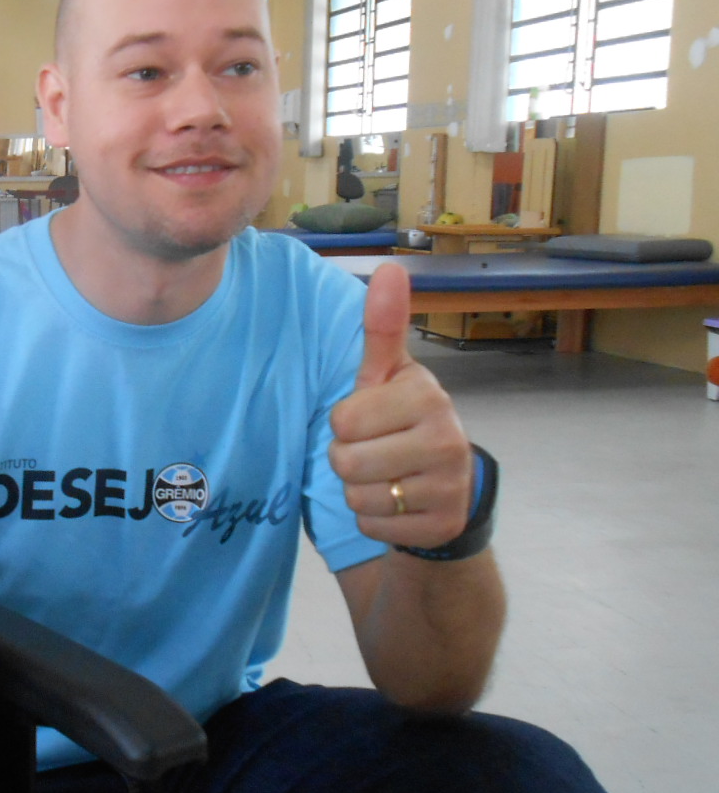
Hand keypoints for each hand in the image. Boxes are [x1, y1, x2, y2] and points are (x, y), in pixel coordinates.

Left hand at [328, 263, 472, 549]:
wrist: (443, 489)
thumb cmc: (400, 422)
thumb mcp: (388, 376)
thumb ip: (383, 327)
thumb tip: (390, 267)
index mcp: (427, 395)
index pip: (343, 420)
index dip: (344, 424)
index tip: (368, 419)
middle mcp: (446, 438)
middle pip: (345, 462)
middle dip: (347, 460)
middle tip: (373, 451)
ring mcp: (449, 485)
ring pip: (357, 497)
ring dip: (359, 491)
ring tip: (385, 476)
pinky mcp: (443, 525)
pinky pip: (372, 525)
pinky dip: (375, 520)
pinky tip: (397, 505)